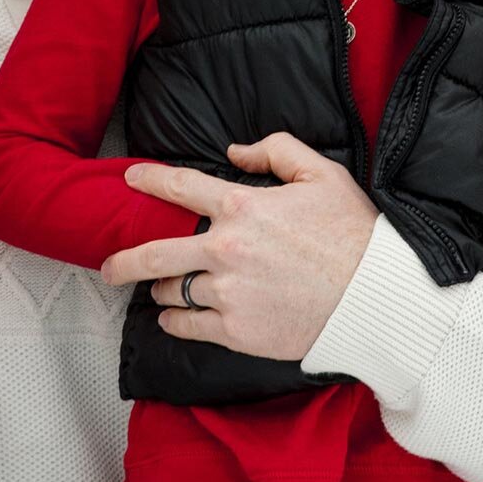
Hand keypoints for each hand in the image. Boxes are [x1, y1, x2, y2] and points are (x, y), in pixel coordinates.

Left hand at [103, 133, 377, 360]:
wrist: (374, 296)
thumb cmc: (353, 233)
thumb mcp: (322, 173)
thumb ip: (275, 150)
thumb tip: (234, 153)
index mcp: (243, 206)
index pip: (181, 187)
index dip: (150, 180)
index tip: (130, 179)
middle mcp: (226, 250)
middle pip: (154, 254)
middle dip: (123, 260)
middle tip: (108, 266)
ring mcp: (229, 293)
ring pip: (172, 292)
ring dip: (161, 290)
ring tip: (160, 290)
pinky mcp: (236, 331)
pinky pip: (187, 326)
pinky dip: (175, 321)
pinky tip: (174, 317)